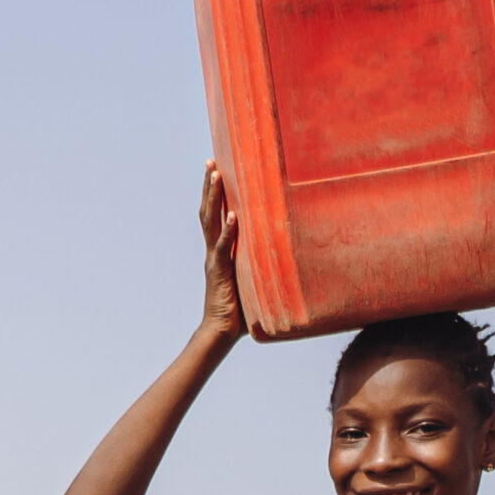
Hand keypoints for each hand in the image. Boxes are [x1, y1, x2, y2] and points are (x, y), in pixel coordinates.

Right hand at [196, 166, 246, 340]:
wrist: (221, 333)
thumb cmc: (240, 310)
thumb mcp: (253, 280)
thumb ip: (262, 265)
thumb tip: (286, 255)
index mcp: (219, 252)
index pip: (213, 217)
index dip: (213, 195)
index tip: (215, 171)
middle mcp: (213, 252)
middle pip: (208, 212)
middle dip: (209, 186)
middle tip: (210, 161)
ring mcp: (214, 260)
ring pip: (210, 222)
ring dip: (214, 197)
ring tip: (217, 174)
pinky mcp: (220, 272)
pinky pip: (223, 247)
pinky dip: (228, 231)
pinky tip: (234, 216)